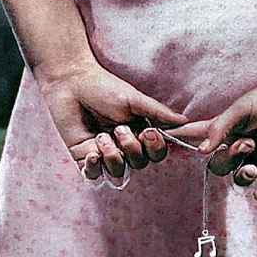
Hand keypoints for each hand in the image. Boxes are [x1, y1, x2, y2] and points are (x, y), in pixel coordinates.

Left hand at [36, 61, 187, 178]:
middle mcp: (124, 145)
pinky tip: (92, 152)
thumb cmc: (104, 87)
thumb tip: (185, 121)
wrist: (71, 82)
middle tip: (119, 128)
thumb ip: (158, 113)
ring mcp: (104, 152)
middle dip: (132, 149)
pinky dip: (94, 167)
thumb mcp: (135, 99)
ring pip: (119, 171)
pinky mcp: (84, 156)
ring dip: (113, 156)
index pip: (156, 153)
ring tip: (101, 136)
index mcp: (140, 132)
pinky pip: (94, 175)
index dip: (155, 148)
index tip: (149, 132)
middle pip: (140, 164)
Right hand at [171, 76, 256, 200]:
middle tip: (246, 145)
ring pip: (242, 177)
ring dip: (243, 176)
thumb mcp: (240, 110)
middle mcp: (242, 144)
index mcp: (228, 130)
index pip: (200, 137)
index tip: (165, 142)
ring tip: (252, 163)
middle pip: (221, 165)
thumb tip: (202, 151)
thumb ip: (220, 128)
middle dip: (227, 160)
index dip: (183, 141)